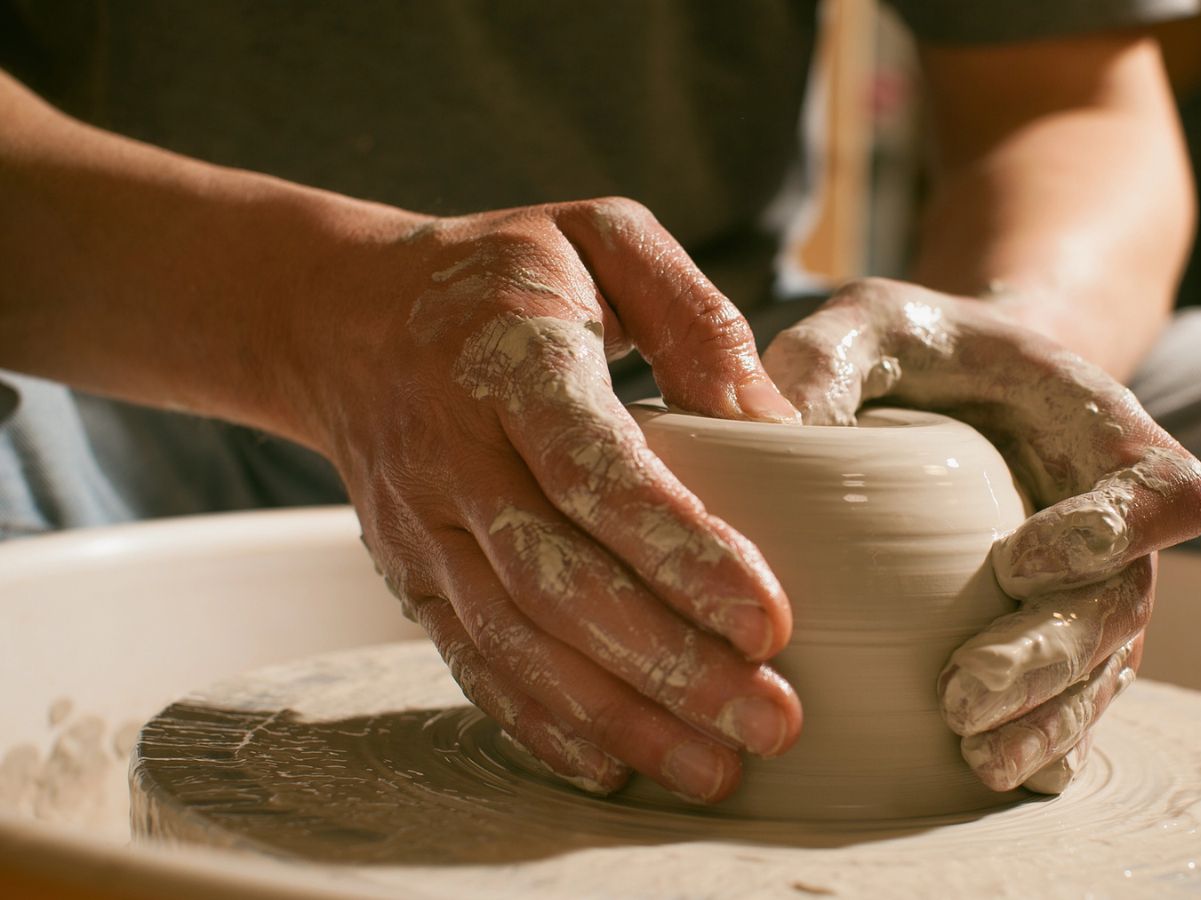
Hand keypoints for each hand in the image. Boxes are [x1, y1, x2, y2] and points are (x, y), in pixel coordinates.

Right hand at [304, 197, 804, 801]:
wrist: (339, 317)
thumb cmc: (502, 275)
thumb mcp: (603, 239)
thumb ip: (697, 319)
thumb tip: (781, 427)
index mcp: (510, 361)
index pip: (595, 471)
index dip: (680, 551)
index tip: (769, 619)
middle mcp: (454, 455)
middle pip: (559, 583)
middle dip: (669, 666)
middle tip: (771, 720)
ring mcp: (423, 527)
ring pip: (516, 642)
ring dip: (617, 717)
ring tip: (715, 768)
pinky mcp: (411, 577)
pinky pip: (472, 661)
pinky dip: (540, 722)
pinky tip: (613, 766)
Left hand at [764, 278, 1200, 792]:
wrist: (957, 387)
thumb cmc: (917, 348)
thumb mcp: (864, 322)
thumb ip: (824, 357)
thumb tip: (773, 435)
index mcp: (1102, 433)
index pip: (1166, 489)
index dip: (1119, 532)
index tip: (1018, 558)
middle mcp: (1118, 527)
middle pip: (1123, 608)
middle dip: (1049, 659)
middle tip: (960, 695)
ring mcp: (1091, 592)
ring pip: (1101, 674)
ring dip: (1044, 720)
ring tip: (971, 756)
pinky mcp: (1053, 644)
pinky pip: (1070, 706)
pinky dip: (1037, 745)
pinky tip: (982, 774)